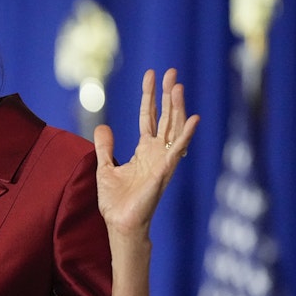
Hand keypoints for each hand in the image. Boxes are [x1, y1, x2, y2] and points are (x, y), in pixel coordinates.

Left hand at [93, 68, 199, 237]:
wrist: (120, 223)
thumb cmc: (116, 201)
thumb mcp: (105, 167)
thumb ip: (105, 147)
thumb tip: (103, 126)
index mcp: (143, 151)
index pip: (148, 116)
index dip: (149, 96)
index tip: (151, 75)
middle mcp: (156, 153)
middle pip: (165, 117)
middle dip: (167, 94)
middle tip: (171, 71)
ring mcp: (162, 161)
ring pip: (173, 128)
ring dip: (176, 107)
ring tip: (177, 86)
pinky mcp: (163, 172)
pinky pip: (176, 150)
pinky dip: (185, 135)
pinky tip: (192, 118)